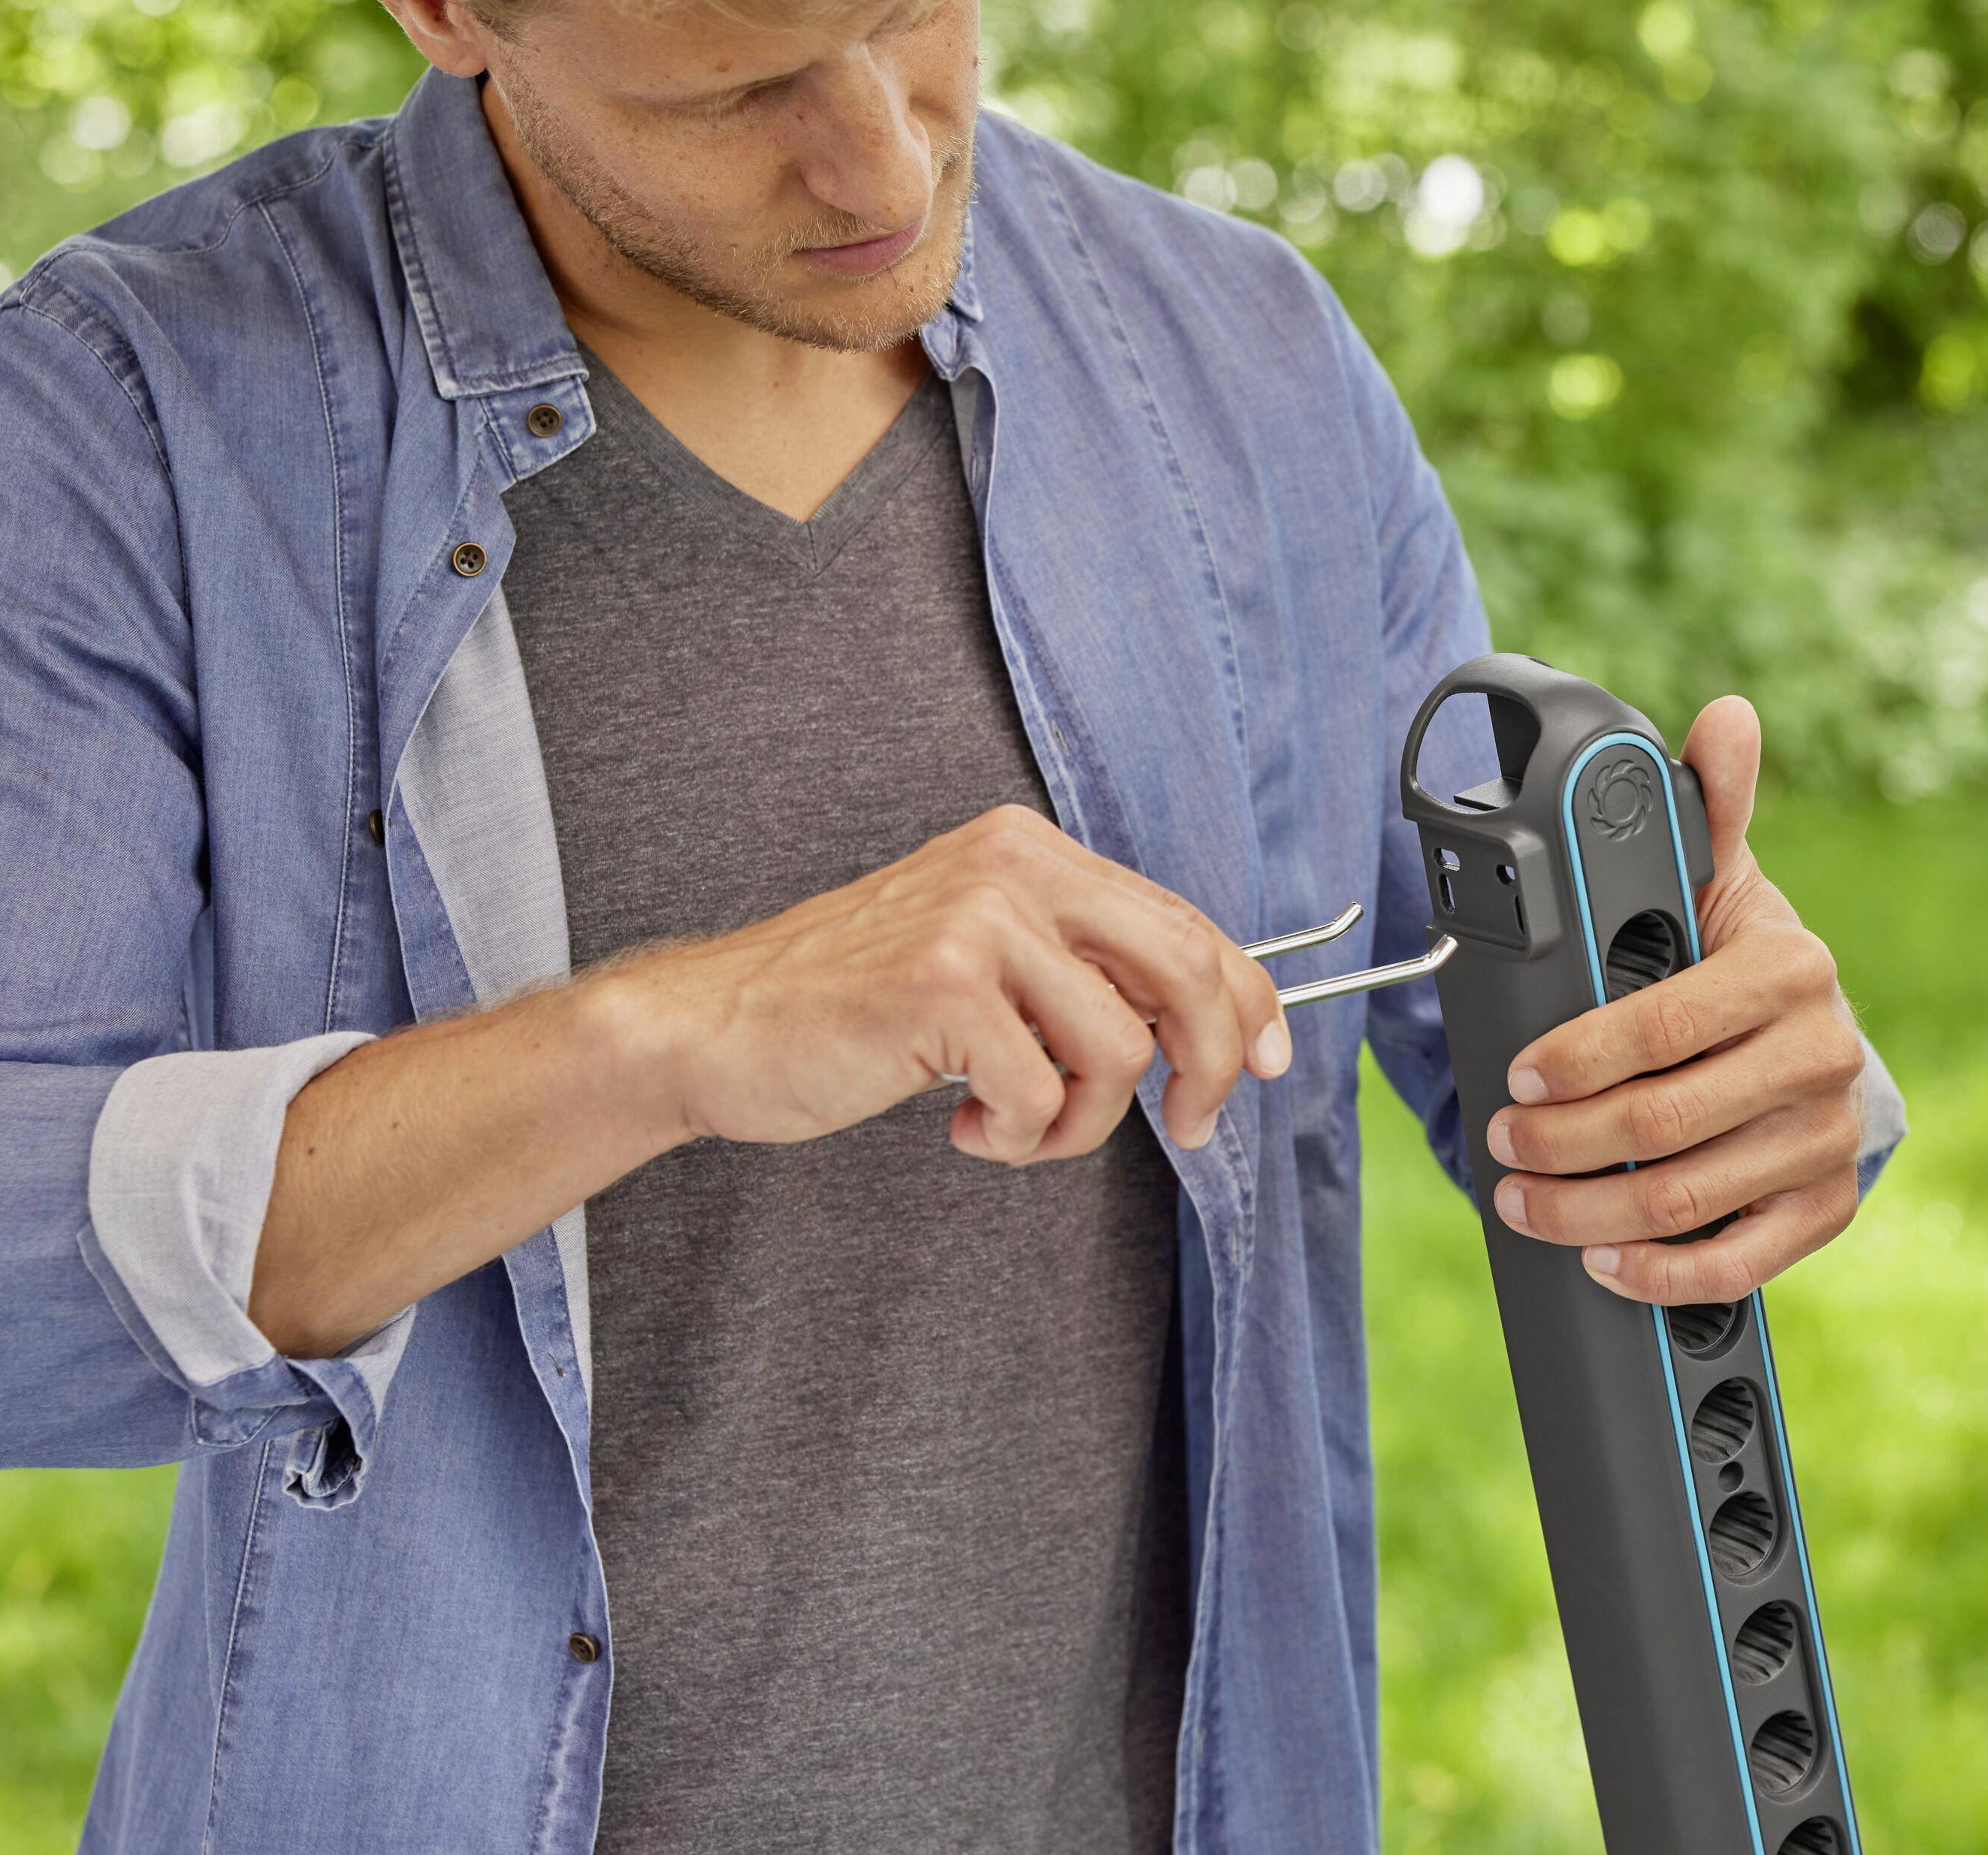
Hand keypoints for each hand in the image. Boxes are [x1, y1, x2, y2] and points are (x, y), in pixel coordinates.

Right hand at [590, 805, 1288, 1164]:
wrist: (716, 1027)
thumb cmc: (853, 1009)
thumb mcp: (983, 959)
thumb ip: (1079, 971)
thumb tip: (1216, 1028)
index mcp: (1030, 851)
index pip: (1185, 920)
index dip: (1250, 999)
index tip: (1271, 1061)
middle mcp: (1013, 867)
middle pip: (1185, 969)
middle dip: (1212, 1065)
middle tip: (1191, 1127)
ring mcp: (977, 921)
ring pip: (1118, 1049)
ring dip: (1081, 1123)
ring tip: (1015, 1124)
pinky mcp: (943, 987)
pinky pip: (1043, 1094)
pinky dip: (1020, 1137)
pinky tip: (965, 1126)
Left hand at [1482, 697, 1866, 1304]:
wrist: (1810, 1041)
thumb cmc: (1733, 960)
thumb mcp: (1716, 880)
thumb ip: (1708, 805)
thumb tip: (1725, 718)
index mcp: (1789, 969)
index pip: (1664, 1026)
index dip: (1578, 1059)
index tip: (1517, 1077)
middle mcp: (1822, 1056)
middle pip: (1667, 1123)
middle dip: (1564, 1144)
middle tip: (1503, 1145)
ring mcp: (1827, 1138)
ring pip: (1692, 1198)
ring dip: (1591, 1213)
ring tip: (1525, 1203)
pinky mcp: (1827, 1205)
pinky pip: (1741, 1262)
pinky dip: (1663, 1272)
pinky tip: (1605, 1263)